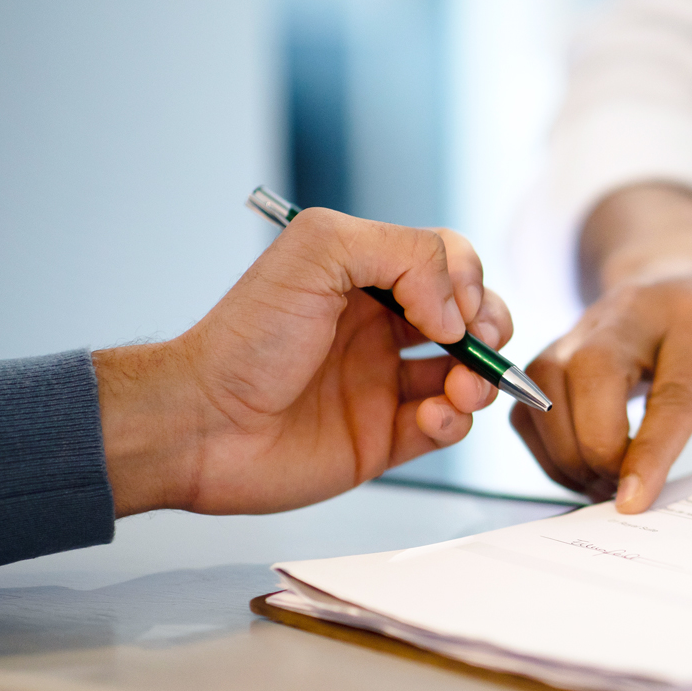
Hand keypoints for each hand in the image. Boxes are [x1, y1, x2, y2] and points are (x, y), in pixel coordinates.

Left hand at [95, 208, 512, 516]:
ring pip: (468, 374)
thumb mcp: (319, 251)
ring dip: (482, 379)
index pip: (446, 264)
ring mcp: (383, 384)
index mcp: (365, 278)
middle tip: (479, 342)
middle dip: (490, 327)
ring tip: (461, 389)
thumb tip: (455, 311)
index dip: (464, 281)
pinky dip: (454, 421)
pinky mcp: (384, 439)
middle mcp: (379, 328)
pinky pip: (446, 427)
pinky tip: (431, 417)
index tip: (445, 308)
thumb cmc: (246, 336)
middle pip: (469, 317)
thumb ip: (404, 252)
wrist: (201, 423)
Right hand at [511, 184, 691, 510]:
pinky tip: (585, 467)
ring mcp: (586, 326)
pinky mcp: (556, 349)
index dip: (650, 451)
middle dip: (597, 447)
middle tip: (621, 491)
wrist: (687, 273)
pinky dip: (548, 449)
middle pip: (589, 374)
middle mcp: (633, 313)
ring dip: (568, 453)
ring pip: (546, 388)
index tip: (634, 501)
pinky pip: (529, 405)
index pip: (673, 390)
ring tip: (605, 484)